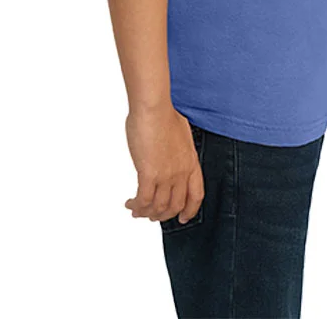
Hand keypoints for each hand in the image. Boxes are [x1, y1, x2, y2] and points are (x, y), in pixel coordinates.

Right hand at [124, 105, 203, 224]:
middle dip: (163, 214)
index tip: (183, 217)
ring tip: (137, 211)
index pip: (196, 195)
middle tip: (152, 215)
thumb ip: (178, 151)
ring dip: (147, 213)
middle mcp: (181, 172)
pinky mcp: (149, 174)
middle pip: (175, 205)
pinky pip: (144, 200)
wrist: (154, 108)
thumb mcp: (180, 135)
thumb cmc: (163, 114)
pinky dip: (137, 206)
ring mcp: (166, 175)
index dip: (190, 210)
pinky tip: (130, 204)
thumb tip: (170, 155)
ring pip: (158, 207)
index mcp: (191, 162)